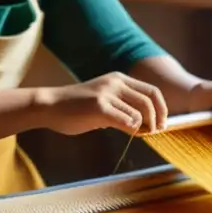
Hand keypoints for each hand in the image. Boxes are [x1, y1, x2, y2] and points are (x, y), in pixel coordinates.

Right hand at [39, 72, 168, 136]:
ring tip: (136, 134)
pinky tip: (127, 132)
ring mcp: (107, 93)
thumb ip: (122, 107)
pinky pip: (126, 120)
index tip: (162, 123)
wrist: (50, 106)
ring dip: (143, 127)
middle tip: (155, 132)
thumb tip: (143, 123)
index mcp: (119, 79)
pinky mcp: (99, 107)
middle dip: (157, 119)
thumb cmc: (75, 107)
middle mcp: (115, 82)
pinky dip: (132, 129)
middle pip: (150, 100)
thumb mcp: (103, 100)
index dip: (161, 108)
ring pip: (140, 113)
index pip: (151, 91)